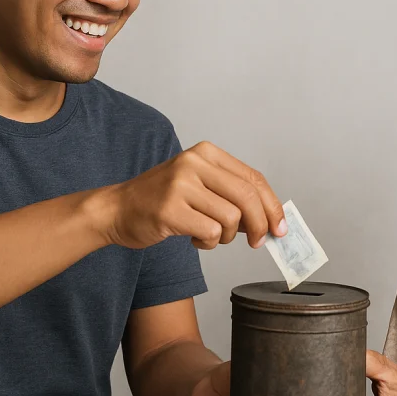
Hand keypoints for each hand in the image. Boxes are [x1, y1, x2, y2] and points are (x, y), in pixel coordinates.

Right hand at [102, 142, 286, 250]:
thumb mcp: (199, 185)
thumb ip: (232, 195)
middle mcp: (194, 163)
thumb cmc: (161, 201)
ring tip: (209, 236)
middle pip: (247, 197)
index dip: (272, 205)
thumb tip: (270, 219)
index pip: (253, 178)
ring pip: (230, 217)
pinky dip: (208, 243)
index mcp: (206, 153)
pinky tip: (193, 238)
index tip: (280, 227)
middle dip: (260, 225)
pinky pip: (210, 232)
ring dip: (225, 236)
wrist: (117, 210)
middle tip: (258, 242)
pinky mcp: (170, 209)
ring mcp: (180, 185)